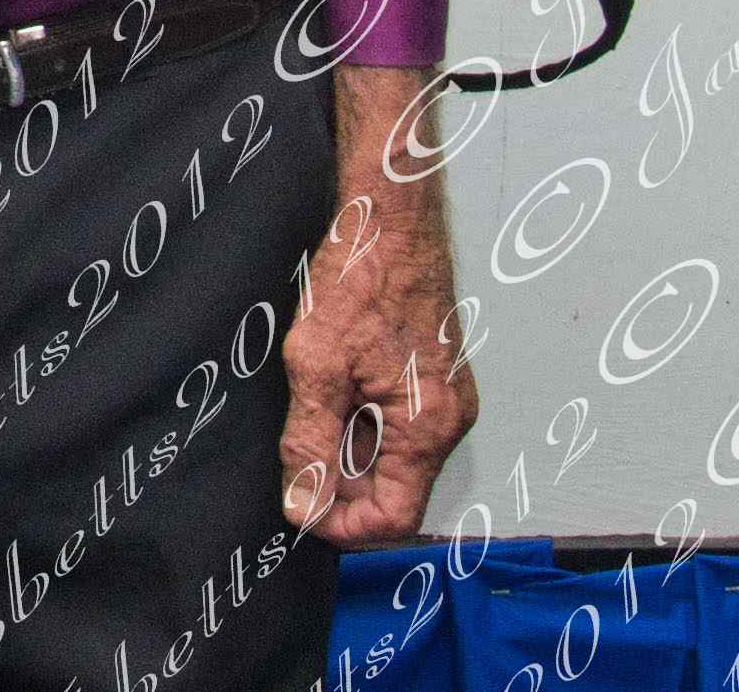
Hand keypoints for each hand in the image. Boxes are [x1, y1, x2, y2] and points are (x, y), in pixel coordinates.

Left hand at [278, 64, 477, 545]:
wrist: (389, 212)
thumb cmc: (360, 278)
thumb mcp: (317, 365)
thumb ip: (310, 441)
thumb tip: (303, 505)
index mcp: (429, 427)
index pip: (395, 517)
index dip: (343, 525)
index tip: (298, 510)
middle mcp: (448, 419)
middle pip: (394, 490)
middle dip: (340, 486)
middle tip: (289, 455)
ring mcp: (444, 397)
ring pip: (392, 456)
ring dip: (345, 450)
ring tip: (304, 409)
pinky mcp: (431, 375)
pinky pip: (395, 423)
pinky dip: (358, 420)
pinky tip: (324, 388)